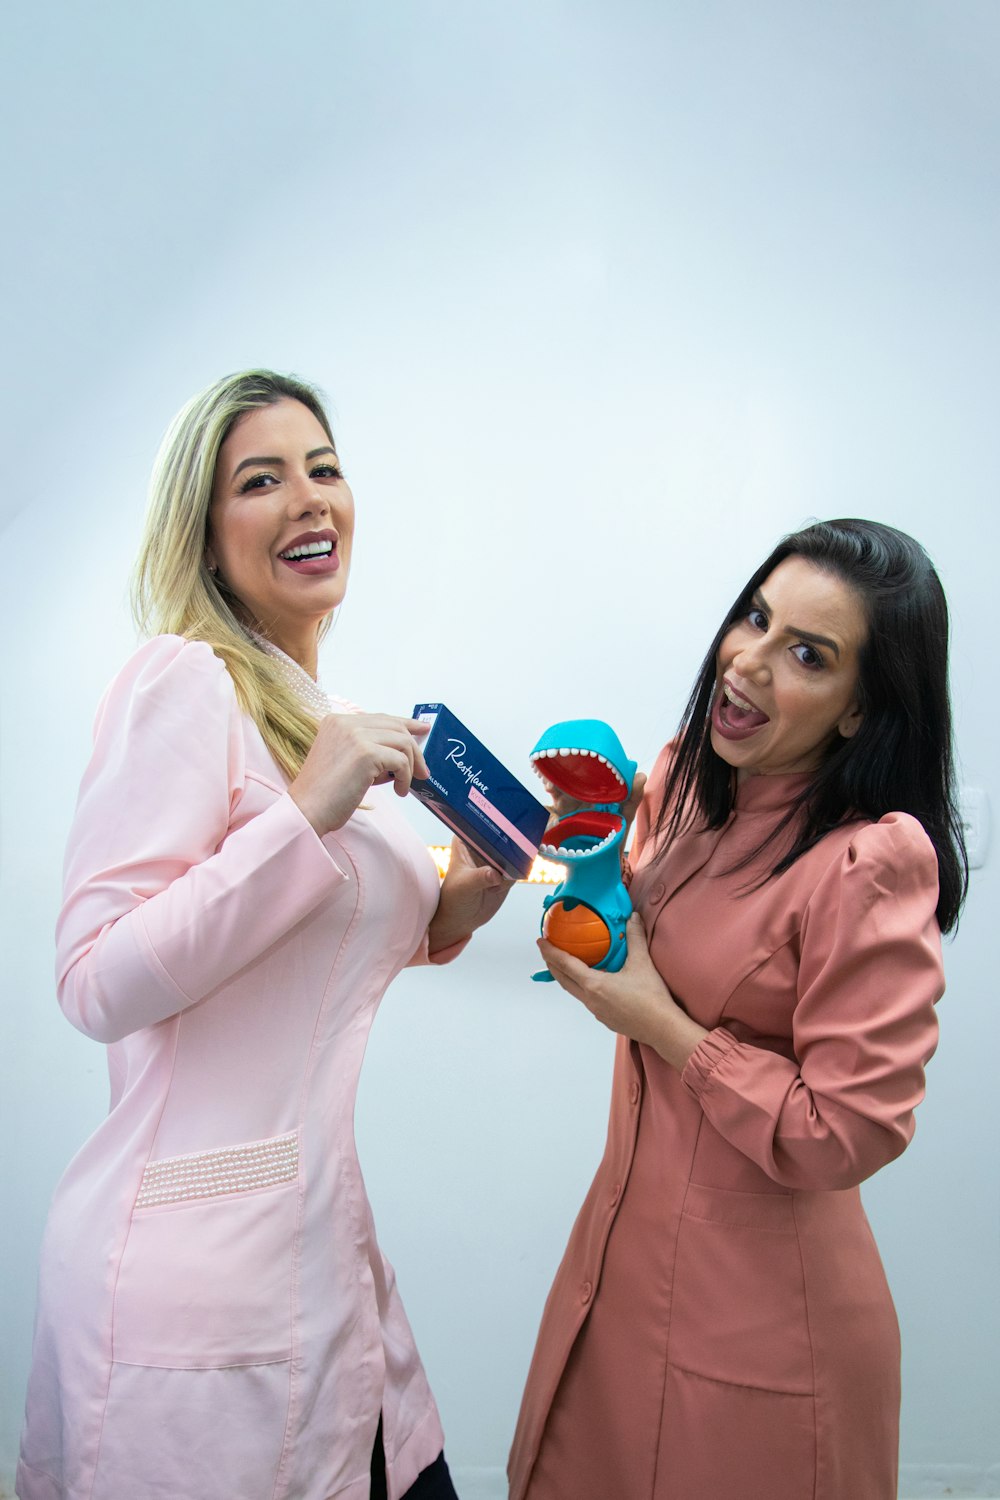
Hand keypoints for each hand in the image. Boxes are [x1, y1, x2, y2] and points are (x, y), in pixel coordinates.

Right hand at [289, 714, 429, 836]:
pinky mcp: (365, 753)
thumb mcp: (345, 760)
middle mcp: (345, 723)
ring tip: (403, 785)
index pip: (381, 717)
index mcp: (338, 721)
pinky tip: (398, 791)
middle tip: (422, 771)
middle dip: (414, 750)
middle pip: (396, 727)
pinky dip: (404, 777)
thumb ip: (369, 748)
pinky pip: (401, 761)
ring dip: (410, 766)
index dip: (406, 723)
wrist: (307, 810)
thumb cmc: (325, 793)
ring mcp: (355, 735)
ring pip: (402, 743)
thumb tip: (404, 749)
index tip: (423, 729)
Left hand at [427, 837, 515, 954]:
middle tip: (516, 850)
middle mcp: (481, 847)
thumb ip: (480, 877)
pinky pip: (517, 867)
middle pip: (503, 836)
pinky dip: (516, 874)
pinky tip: (500, 886)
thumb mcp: (464, 886)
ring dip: (515, 861)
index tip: (507, 829)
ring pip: (513, 852)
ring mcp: (494, 859)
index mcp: (466, 841)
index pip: (483, 826)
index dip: (496, 826)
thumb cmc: (453, 899)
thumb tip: (495, 874)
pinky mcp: (505, 872)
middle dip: (511, 842)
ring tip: (498, 880)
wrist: (461, 919)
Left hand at [538, 913, 706, 1071]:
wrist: (663, 1029)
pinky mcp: (605, 1018)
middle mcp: (591, 999)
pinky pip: (587, 999)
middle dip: (552, 964)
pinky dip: (581, 987)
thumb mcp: (642, 963)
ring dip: (566, 977)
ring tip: (565, 965)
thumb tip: (632, 918)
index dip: (550, 952)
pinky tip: (591, 982)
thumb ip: (635, 937)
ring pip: (574, 991)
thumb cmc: (652, 999)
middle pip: (563, 980)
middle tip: (547, 951)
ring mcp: (597, 1011)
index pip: (565, 965)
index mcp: (594, 985)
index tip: (540, 942)